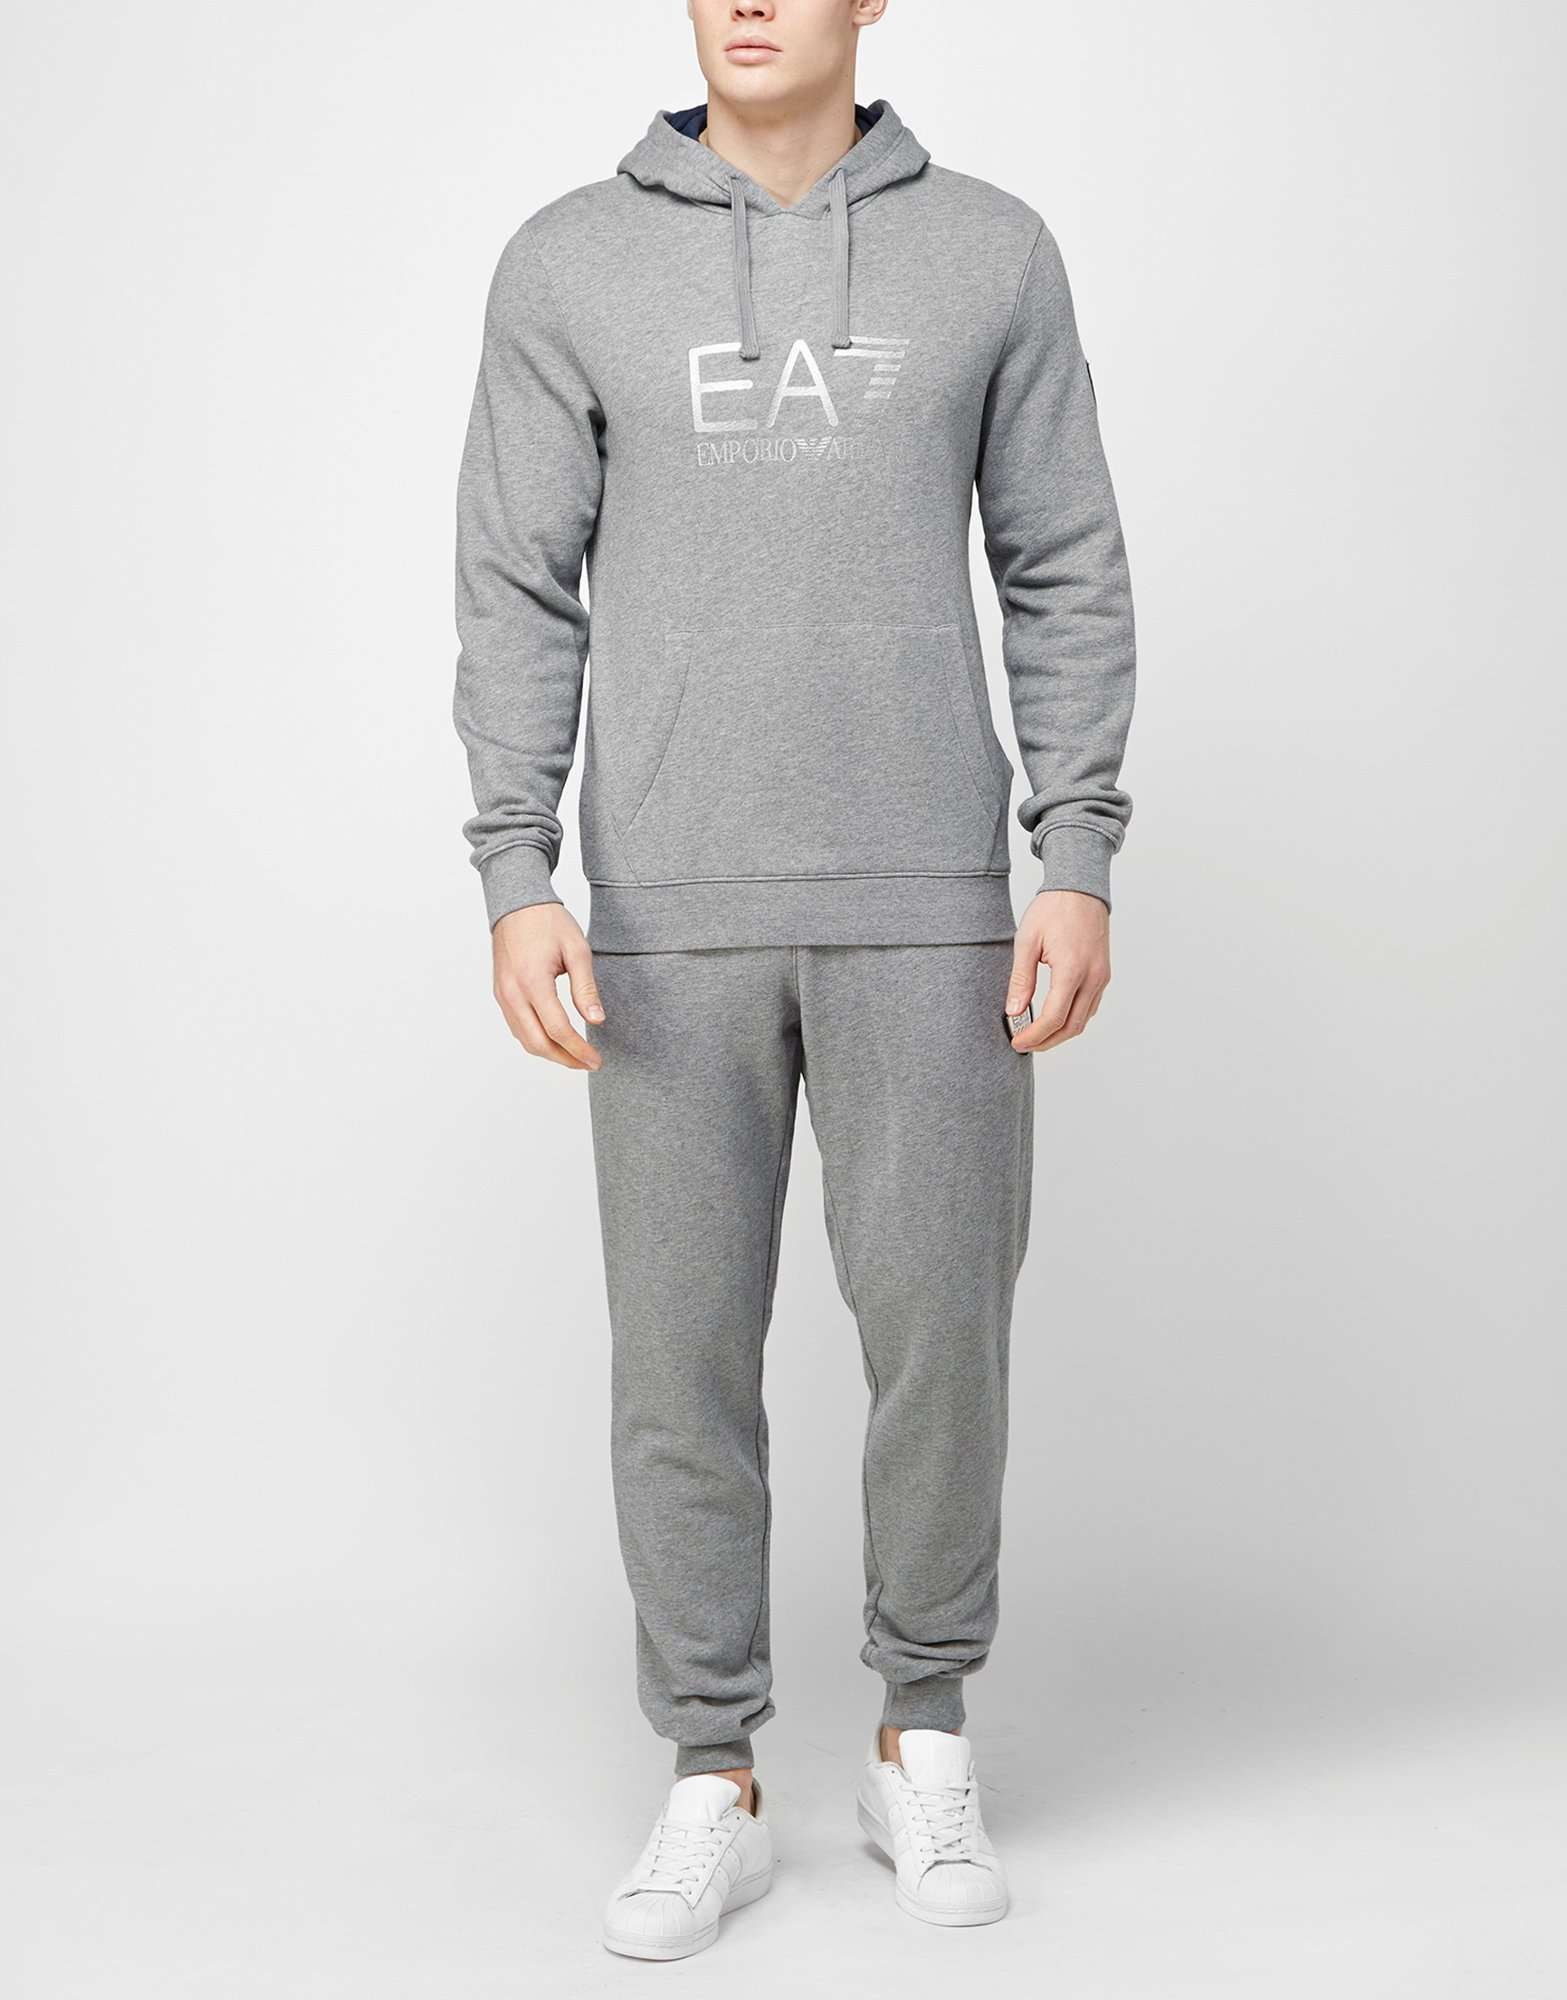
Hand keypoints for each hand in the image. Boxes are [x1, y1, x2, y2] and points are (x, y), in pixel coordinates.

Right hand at [491, 903, 603, 1071]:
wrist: (517, 904)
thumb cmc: (548, 922)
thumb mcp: (577, 950)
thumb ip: (585, 988)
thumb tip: (596, 1020)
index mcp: (533, 982)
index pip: (558, 1030)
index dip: (579, 1050)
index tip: (596, 1060)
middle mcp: (512, 993)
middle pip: (537, 1043)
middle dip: (565, 1059)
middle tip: (588, 1063)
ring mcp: (503, 995)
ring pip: (524, 1039)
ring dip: (550, 1053)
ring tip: (575, 1055)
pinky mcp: (500, 994)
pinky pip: (516, 1027)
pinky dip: (535, 1040)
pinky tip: (554, 1039)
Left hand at [1006, 890, 1110, 1053]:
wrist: (1080, 888)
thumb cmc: (1053, 909)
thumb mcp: (1027, 941)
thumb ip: (1021, 979)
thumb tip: (1013, 1011)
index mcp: (1072, 970)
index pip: (1053, 1018)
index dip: (1034, 1036)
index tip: (1016, 1042)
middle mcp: (1093, 977)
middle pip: (1072, 1027)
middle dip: (1047, 1041)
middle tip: (1024, 1044)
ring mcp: (1102, 977)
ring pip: (1084, 1020)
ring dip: (1061, 1032)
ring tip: (1036, 1033)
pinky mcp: (1103, 974)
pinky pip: (1090, 1006)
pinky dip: (1073, 1018)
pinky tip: (1054, 1016)